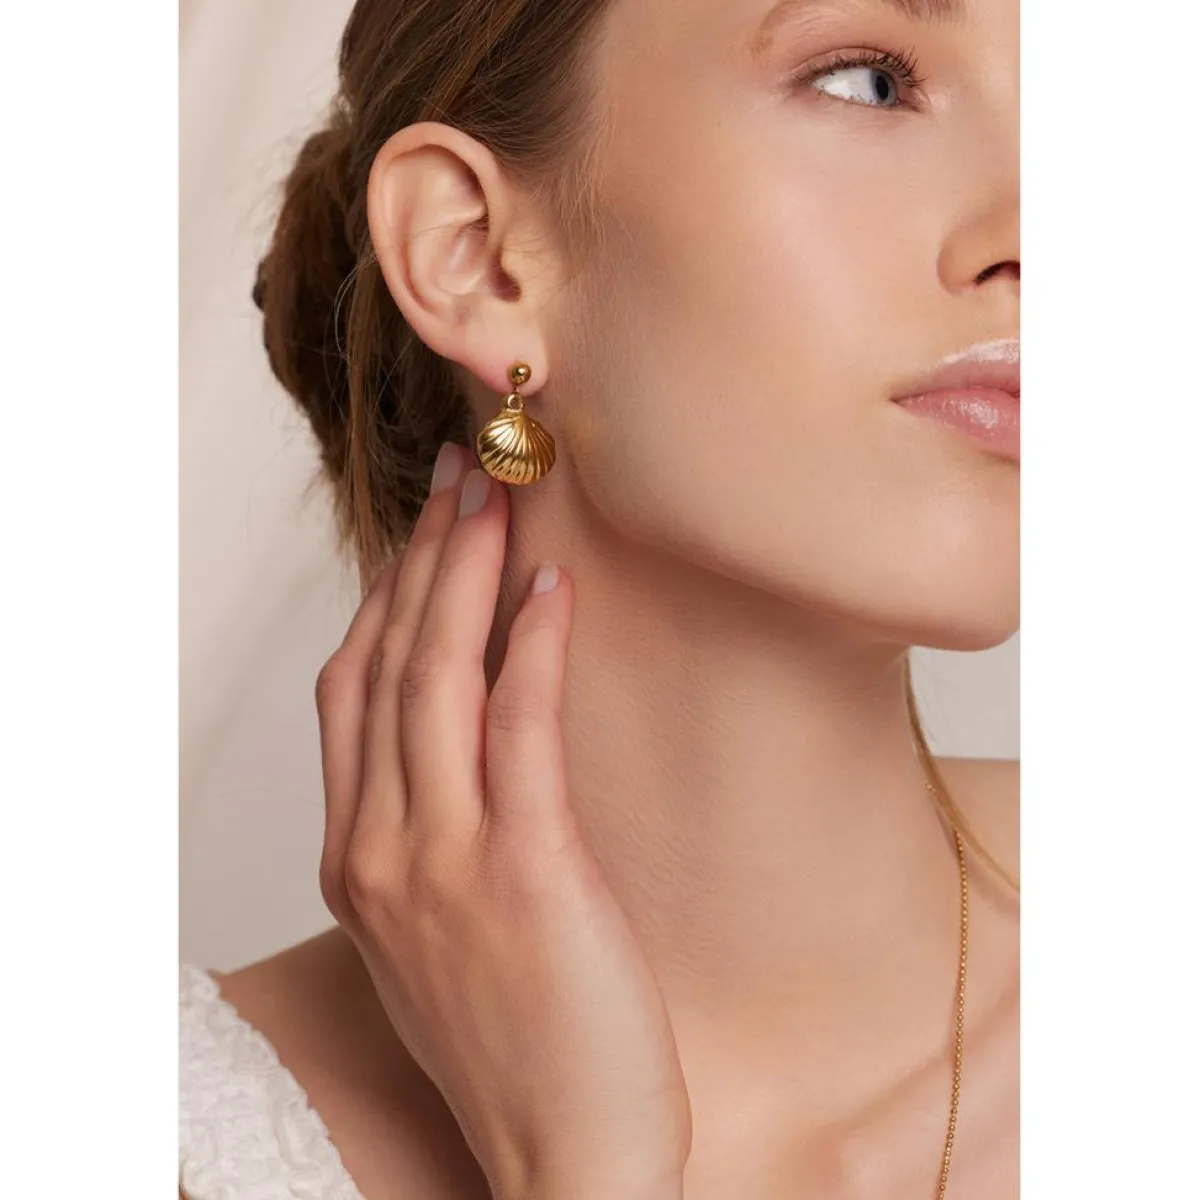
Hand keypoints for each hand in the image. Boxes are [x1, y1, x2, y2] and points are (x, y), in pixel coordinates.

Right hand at [314, 444, 692, 1199]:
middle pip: (385, 667)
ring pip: (435, 681)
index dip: (381, 601)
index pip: (351, 697)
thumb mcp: (438, 931)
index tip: (419, 535)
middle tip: (459, 477)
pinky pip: (519, 732)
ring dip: (463, 576)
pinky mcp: (524, 872)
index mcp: (356, 860)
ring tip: (496, 499)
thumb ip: (430, 834)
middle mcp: (380, 849)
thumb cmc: (515, 1040)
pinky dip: (529, 649)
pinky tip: (549, 588)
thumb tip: (464, 739)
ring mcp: (442, 861)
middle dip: (419, 560)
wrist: (566, 1157)